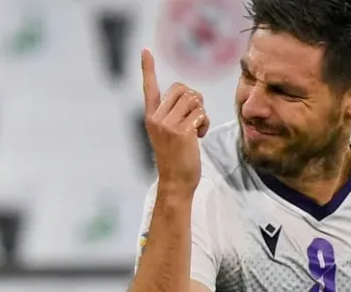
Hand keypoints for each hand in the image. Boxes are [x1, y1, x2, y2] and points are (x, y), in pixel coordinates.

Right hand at [141, 48, 210, 194]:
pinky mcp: (181, 132)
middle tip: (195, 118)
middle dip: (195, 100)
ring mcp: (168, 125)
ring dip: (201, 112)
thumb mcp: (168, 134)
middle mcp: (156, 118)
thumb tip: (190, 97)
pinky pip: (201, 114)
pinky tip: (199, 137)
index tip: (145, 50)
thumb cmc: (176, 159)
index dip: (148, 68)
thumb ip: (173, 115)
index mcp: (151, 117)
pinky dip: (204, 123)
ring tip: (196, 129)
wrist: (176, 182)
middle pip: (182, 89)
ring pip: (194, 100)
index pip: (150, 88)